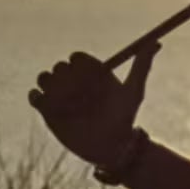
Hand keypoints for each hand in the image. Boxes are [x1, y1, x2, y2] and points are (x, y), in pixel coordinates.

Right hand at [27, 44, 154, 168]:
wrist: (111, 146)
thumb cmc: (125, 118)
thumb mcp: (134, 91)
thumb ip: (142, 65)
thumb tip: (156, 42)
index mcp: (92, 72)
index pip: (77, 58)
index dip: (81, 65)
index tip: (91, 78)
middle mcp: (75, 81)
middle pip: (60, 67)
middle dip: (68, 79)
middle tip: (80, 95)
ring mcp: (59, 94)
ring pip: (44, 78)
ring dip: (52, 87)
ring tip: (68, 104)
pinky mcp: (47, 110)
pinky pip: (33, 96)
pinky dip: (36, 96)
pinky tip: (51, 106)